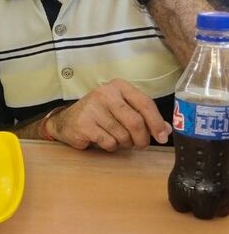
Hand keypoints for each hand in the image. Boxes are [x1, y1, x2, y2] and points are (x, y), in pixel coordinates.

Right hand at [45, 79, 171, 150]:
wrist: (67, 121)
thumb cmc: (100, 114)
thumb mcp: (122, 110)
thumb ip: (144, 117)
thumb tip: (167, 130)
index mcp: (118, 86)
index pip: (145, 103)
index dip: (156, 122)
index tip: (162, 136)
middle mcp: (105, 93)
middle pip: (135, 121)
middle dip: (142, 138)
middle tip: (141, 145)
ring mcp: (92, 108)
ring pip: (123, 135)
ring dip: (125, 144)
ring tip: (117, 139)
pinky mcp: (83, 124)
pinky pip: (109, 142)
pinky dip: (111, 146)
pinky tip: (104, 140)